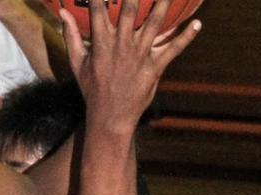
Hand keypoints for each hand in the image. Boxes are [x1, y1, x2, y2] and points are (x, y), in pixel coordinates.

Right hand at [60, 0, 200, 133]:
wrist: (110, 117)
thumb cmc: (92, 89)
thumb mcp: (77, 63)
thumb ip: (71, 35)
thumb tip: (61, 11)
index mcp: (101, 43)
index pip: (98, 10)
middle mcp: (121, 45)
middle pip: (129, 9)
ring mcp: (140, 55)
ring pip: (154, 24)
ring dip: (163, 4)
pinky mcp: (154, 67)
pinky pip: (174, 49)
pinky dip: (187, 36)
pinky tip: (198, 23)